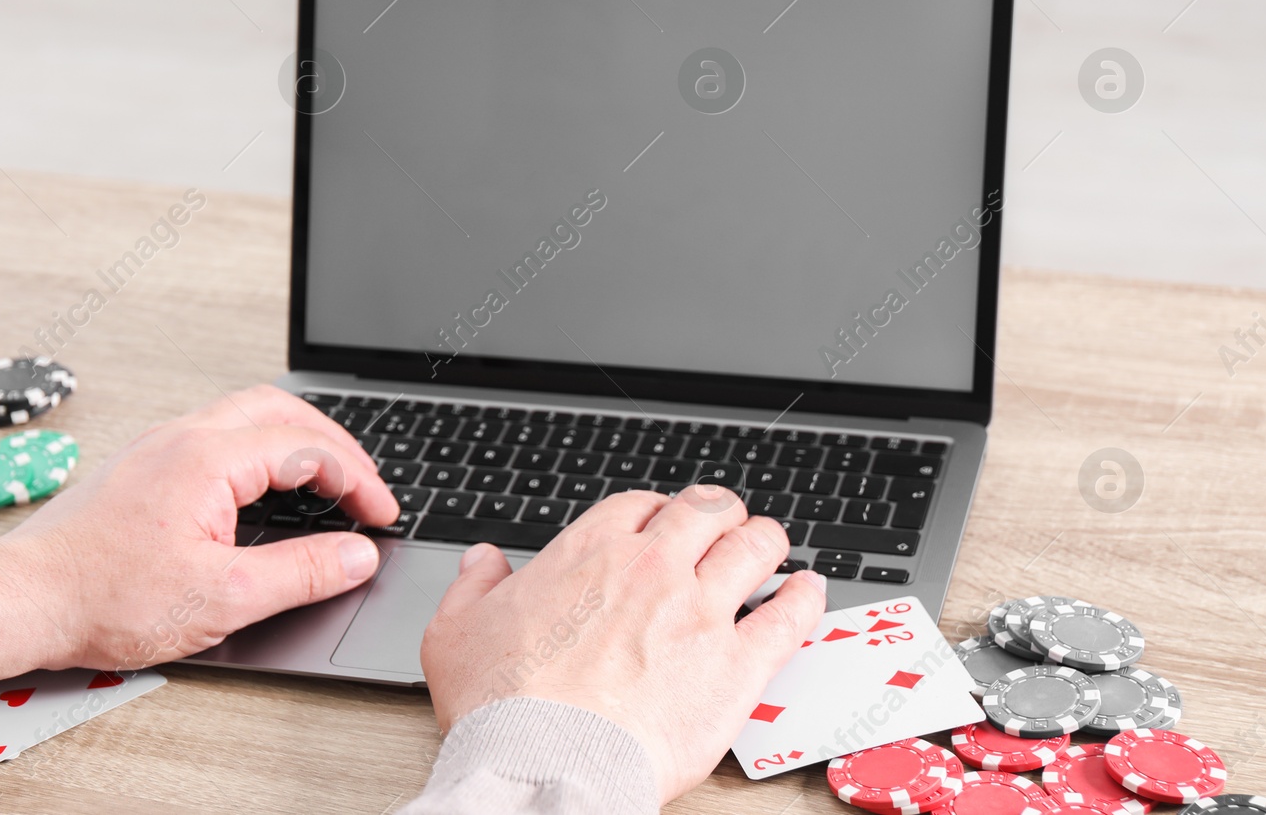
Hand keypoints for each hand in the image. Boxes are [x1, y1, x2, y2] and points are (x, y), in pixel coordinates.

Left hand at [0, 385, 399, 688]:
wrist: (24, 600)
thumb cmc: (103, 598)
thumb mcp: (222, 597)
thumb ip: (302, 572)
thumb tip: (356, 555)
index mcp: (208, 458)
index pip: (308, 447)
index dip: (358, 480)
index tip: (381, 515)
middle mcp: (183, 437)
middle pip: (282, 410)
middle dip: (336, 444)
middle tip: (365, 485)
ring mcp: (159, 446)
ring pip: (247, 415)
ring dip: (297, 439)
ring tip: (327, 477)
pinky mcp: (143, 464)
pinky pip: (219, 433)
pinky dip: (261, 448)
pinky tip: (266, 484)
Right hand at [420, 485, 826, 803]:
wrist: (543, 761)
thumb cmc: (501, 704)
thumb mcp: (456, 631)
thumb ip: (472, 586)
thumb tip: (481, 562)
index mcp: (590, 552)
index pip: (642, 504)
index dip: (658, 511)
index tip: (661, 526)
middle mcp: (653, 568)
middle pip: (707, 511)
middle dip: (717, 515)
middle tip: (722, 529)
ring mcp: (701, 612)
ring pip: (756, 546)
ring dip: (765, 541)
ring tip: (770, 547)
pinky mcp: (736, 664)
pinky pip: (790, 615)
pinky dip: (805, 596)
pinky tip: (809, 590)